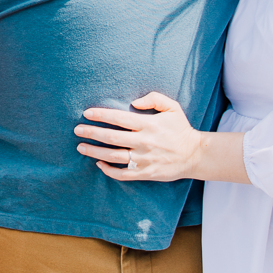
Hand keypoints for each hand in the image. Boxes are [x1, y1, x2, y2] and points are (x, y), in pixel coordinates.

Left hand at [75, 92, 201, 181]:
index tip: (87, 113)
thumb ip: (154, 98)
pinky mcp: (144, 173)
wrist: (194, 155)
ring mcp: (143, 159)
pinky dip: (108, 170)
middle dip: (91, 133)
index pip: (119, 119)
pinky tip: (98, 164)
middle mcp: (144, 142)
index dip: (101, 115)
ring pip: (112, 156)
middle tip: (77, 130)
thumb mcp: (172, 107)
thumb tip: (134, 102)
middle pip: (111, 137)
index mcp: (149, 124)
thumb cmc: (181, 129)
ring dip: (94, 151)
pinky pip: (121, 174)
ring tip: (81, 147)